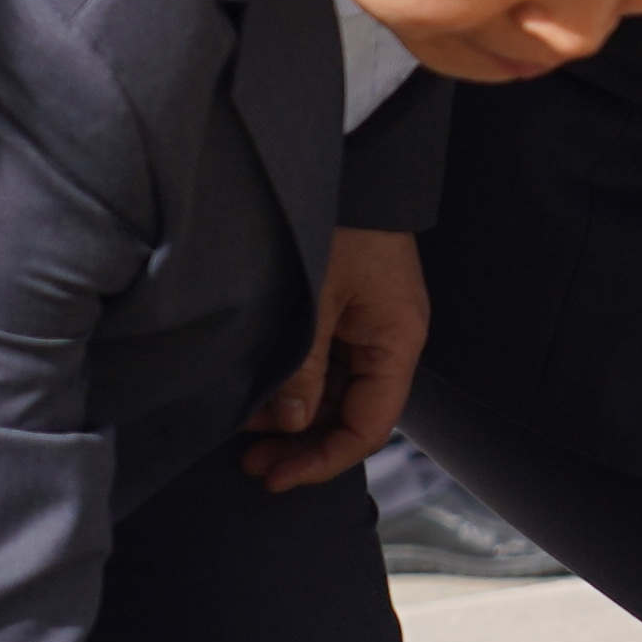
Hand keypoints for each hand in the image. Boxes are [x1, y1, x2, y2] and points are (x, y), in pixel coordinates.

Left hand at [242, 224, 427, 486]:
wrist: (350, 164)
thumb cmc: (342, 223)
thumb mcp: (317, 300)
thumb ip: (304, 367)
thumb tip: (290, 423)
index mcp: (396, 342)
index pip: (367, 427)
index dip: (323, 460)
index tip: (277, 476)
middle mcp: (387, 341)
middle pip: (350, 416)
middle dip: (302, 445)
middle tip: (252, 464)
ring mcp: (365, 327)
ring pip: (333, 394)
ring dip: (293, 418)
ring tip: (245, 432)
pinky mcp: (344, 311)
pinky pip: (323, 367)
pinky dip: (293, 387)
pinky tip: (260, 395)